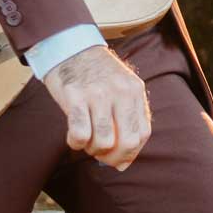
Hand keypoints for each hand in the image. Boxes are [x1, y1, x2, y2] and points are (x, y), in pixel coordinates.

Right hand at [42, 46, 150, 170]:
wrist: (70, 47)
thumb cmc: (95, 75)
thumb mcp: (121, 88)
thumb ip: (127, 120)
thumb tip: (122, 164)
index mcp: (135, 90)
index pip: (142, 134)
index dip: (130, 153)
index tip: (116, 157)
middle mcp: (120, 91)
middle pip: (126, 142)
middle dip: (112, 157)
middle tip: (99, 153)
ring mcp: (98, 93)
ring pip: (103, 142)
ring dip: (92, 150)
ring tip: (86, 141)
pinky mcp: (75, 96)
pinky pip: (80, 134)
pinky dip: (75, 143)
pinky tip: (73, 136)